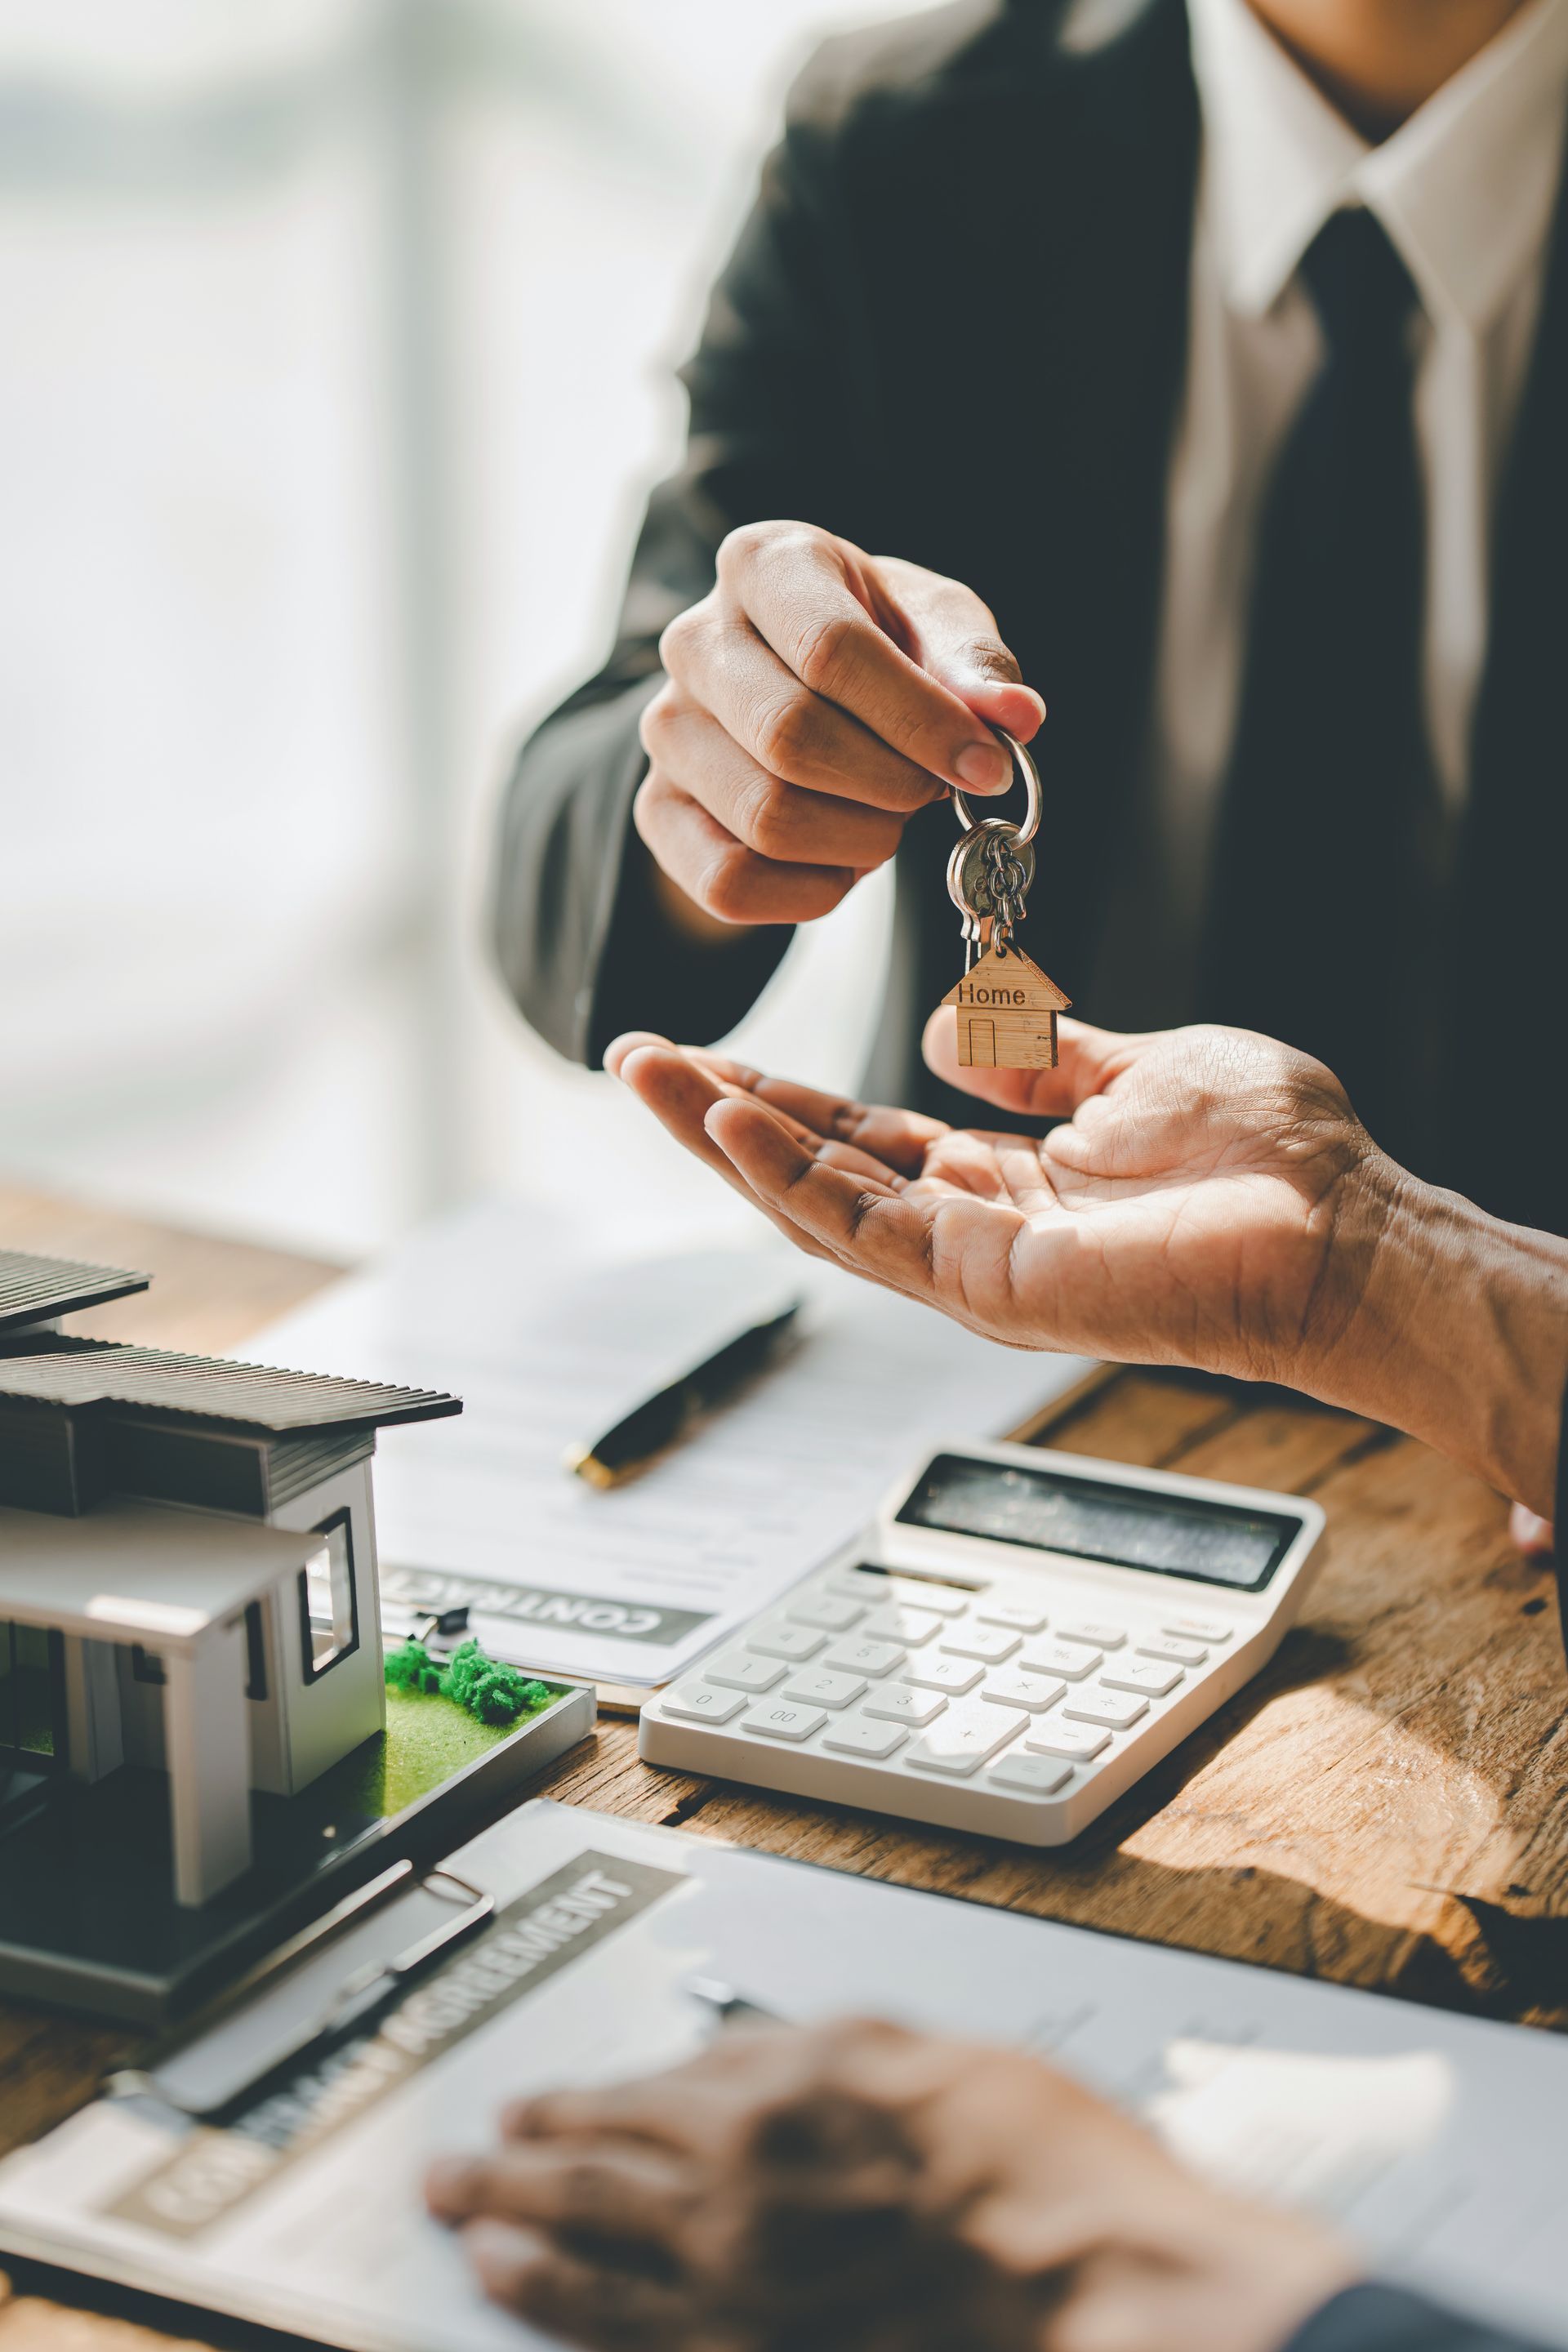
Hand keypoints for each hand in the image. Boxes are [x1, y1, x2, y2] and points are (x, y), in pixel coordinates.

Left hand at [426, 2019, 1357, 2351]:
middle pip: (585, 2181)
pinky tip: (524, 2307)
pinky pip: (630, 2344)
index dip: (569, 2103)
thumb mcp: (907, 2048)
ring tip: (465, 2231)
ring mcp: (732, 2297)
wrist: (1088, 2277)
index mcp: (766, 2104)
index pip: (632, 2100)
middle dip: (507, 2173)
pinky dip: (564, 2322)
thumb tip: (729, 2050)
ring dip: (513, 2243)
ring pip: (586, 2264)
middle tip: (447, 2169)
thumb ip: (801, 2048)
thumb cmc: (1023, 2157)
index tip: (527, 2106)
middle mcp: (727, 2200)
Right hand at [607, 1017, 1394, 1391]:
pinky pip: (869, 1231)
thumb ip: (1040, 1051)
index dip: (779, 1092)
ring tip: (651, 1077)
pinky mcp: (994, 1286)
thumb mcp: (1139, 1066)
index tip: (706, 1051)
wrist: (1350, 1230)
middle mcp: (976, 1228)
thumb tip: (954, 1025)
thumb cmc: (1275, 1161)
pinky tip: (734, 1122)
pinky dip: (792, 1177)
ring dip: (728, 1141)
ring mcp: (978, 1267)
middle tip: (636, 1059)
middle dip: (721, 1116)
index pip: (861, 1137)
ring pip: (818, 1205)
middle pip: (817, 1171)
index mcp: (1008, 1179)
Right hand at [637, 522, 1043, 932]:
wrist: (791, 683)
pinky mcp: (656, 809)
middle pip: (793, 739)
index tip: (988, 767)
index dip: (922, 723)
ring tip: (886, 818)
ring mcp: (667, 729)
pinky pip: (730, 883)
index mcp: (765, 564)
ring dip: (860, 841)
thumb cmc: (876, 644)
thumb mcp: (933, 626)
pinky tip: (843, 862)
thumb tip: (1015, 718)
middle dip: (891, 785)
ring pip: (767, 819)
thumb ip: (973, 667)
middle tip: (931, 791)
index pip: (833, 652)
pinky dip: (811, 893)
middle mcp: (695, 639)